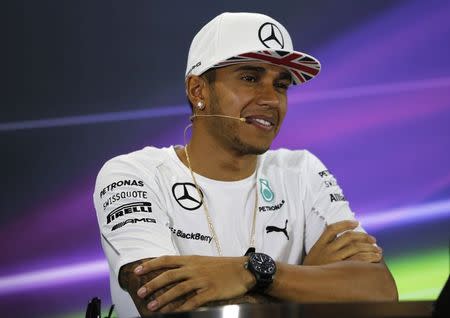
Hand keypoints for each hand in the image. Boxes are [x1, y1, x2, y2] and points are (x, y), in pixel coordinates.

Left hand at [133, 255, 255, 312]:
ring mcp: (202, 280)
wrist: (244, 269)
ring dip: (163, 298)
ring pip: (178, 289)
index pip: (167, 260)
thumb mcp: (204, 261)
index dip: (151, 265)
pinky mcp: (211, 291)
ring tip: (152, 307)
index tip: (137, 270)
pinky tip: (173, 314)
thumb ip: (188, 265)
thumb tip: (172, 271)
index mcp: (191, 259)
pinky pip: (193, 301)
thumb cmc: (223, 266)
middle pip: (169, 275)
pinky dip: (182, 308)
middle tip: (140, 293)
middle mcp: (194, 268)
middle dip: (153, 284)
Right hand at [303, 220, 381, 265]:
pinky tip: (375, 258)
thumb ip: (323, 247)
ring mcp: (333, 259)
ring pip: (355, 247)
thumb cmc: (310, 271)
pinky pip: (357, 260)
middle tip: (373, 239)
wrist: (304, 284)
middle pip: (348, 237)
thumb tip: (339, 241)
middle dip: (363, 236)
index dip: (345, 223)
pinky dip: (368, 257)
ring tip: (378, 250)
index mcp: (319, 245)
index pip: (332, 228)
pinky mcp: (340, 269)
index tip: (356, 222)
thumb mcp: (313, 256)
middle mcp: (327, 249)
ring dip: (369, 247)